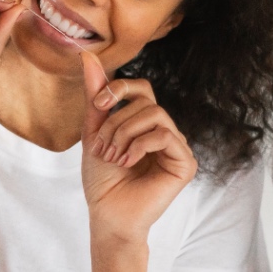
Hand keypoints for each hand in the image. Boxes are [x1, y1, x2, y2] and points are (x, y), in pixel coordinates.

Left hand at [81, 51, 197, 243]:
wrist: (107, 215)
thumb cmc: (102, 180)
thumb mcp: (94, 131)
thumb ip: (95, 96)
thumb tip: (87, 55)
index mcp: (146, 124)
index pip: (142, 88)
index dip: (120, 89)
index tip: (97, 105)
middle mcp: (165, 132)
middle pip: (147, 101)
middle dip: (117, 120)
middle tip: (102, 146)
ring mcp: (177, 147)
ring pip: (156, 115)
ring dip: (125, 133)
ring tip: (113, 157)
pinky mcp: (185, 163)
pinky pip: (165, 135)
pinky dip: (140, 145)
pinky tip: (128, 163)